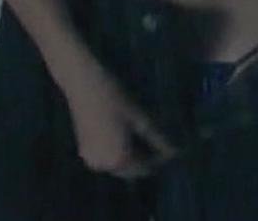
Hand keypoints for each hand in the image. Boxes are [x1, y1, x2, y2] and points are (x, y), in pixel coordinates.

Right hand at [61, 59, 173, 179]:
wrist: (83, 85)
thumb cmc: (115, 99)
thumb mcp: (140, 119)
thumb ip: (157, 139)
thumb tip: (174, 152)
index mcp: (118, 160)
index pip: (145, 169)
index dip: (159, 160)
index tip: (171, 149)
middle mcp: (103, 166)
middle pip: (131, 171)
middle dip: (145, 160)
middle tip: (161, 145)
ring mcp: (91, 159)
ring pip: (118, 166)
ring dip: (132, 158)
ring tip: (146, 140)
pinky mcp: (84, 151)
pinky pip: (107, 159)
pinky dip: (118, 153)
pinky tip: (126, 138)